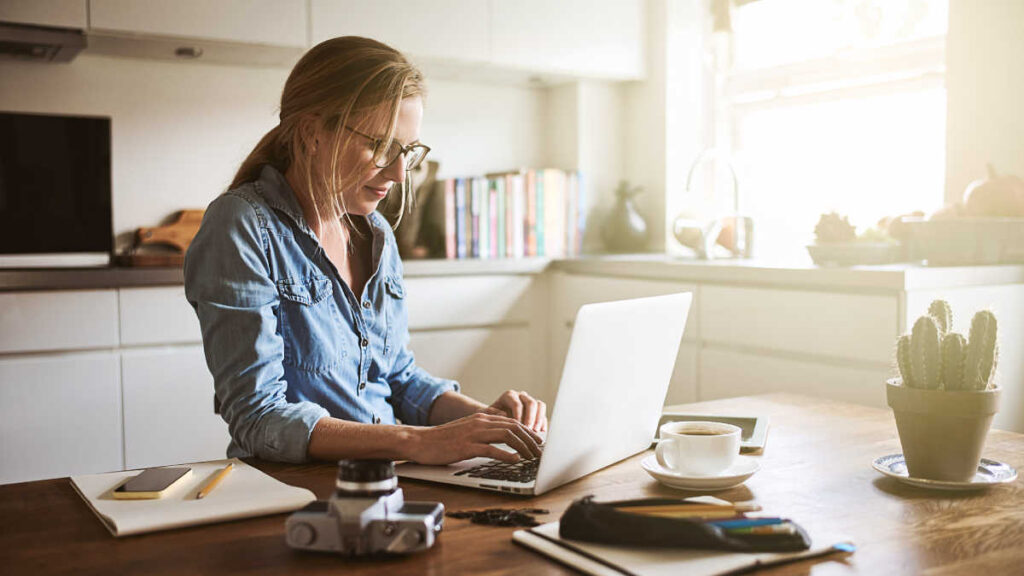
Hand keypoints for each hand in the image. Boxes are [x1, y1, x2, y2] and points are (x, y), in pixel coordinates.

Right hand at [408, 413, 543, 464]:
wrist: (420, 441)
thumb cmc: (443, 439)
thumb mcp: (467, 431)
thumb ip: (484, 432)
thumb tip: (503, 439)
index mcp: (482, 418)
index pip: (512, 421)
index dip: (528, 431)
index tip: (538, 442)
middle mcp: (480, 422)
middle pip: (514, 427)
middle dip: (530, 439)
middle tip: (541, 451)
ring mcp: (474, 434)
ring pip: (506, 436)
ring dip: (523, 447)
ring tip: (532, 457)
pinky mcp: (466, 446)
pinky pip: (491, 449)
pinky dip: (506, 454)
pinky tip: (515, 460)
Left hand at [483, 390, 547, 433]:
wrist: (493, 419)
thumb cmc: (488, 417)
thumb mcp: (486, 415)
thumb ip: (492, 413)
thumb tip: (504, 414)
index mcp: (509, 396)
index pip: (517, 403)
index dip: (519, 415)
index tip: (518, 426)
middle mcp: (520, 396)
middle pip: (531, 402)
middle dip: (531, 417)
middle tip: (530, 429)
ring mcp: (529, 403)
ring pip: (539, 405)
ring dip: (539, 418)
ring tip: (536, 431)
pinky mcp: (535, 411)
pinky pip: (543, 414)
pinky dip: (543, 422)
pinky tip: (542, 432)